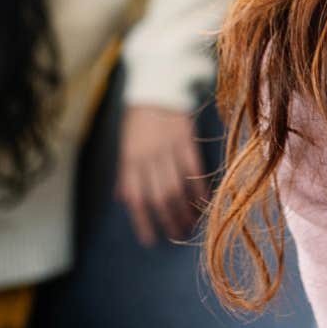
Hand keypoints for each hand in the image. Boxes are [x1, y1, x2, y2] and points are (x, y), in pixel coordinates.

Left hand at [117, 104, 209, 245]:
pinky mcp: (186, 139)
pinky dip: (199, 186)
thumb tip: (121, 199)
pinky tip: (204, 200)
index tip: (151, 240)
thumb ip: (125, 172)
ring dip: (184, 208)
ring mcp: (168, 147)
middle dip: (168, 220)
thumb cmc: (139, 119)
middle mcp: (148, 156)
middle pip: (159, 196)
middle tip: (177, 234)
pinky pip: (193, 168)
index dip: (142, 221)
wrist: (157, 87)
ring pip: (177, 186)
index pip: (135, 198)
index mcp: (130, 159)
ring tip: (190, 223)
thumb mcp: (125, 144)